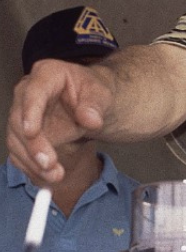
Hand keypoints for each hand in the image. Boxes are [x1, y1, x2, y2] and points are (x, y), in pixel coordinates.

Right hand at [7, 59, 111, 184]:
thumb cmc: (94, 94)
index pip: (33, 92)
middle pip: (19, 120)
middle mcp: (27, 93)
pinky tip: (47, 176)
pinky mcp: (22, 135)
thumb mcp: (102, 95)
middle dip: (33, 146)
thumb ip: (95, 105)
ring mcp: (21, 114)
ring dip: (33, 162)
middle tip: (49, 164)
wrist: (91, 106)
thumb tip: (91, 119)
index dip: (30, 112)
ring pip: (17, 141)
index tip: (31, 132)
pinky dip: (32, 167)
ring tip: (55, 175)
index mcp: (47, 74)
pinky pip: (20, 153)